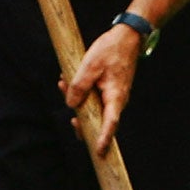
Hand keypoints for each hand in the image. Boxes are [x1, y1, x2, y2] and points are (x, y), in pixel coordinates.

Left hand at [62, 24, 141, 156]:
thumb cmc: (111, 50)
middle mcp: (116, 100)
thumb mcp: (90, 65)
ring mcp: (112, 95)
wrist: (127, 37)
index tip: (100, 152)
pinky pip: (93, 97)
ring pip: (93, 107)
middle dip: (82, 121)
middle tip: (71, 121)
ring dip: (77, 101)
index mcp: (115, 96)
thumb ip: (79, 86)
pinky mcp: (108, 90)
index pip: (110, 123)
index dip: (104, 138)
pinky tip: (67, 82)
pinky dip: (80, 92)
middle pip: (99, 120)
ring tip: (62, 84)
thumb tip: (71, 104)